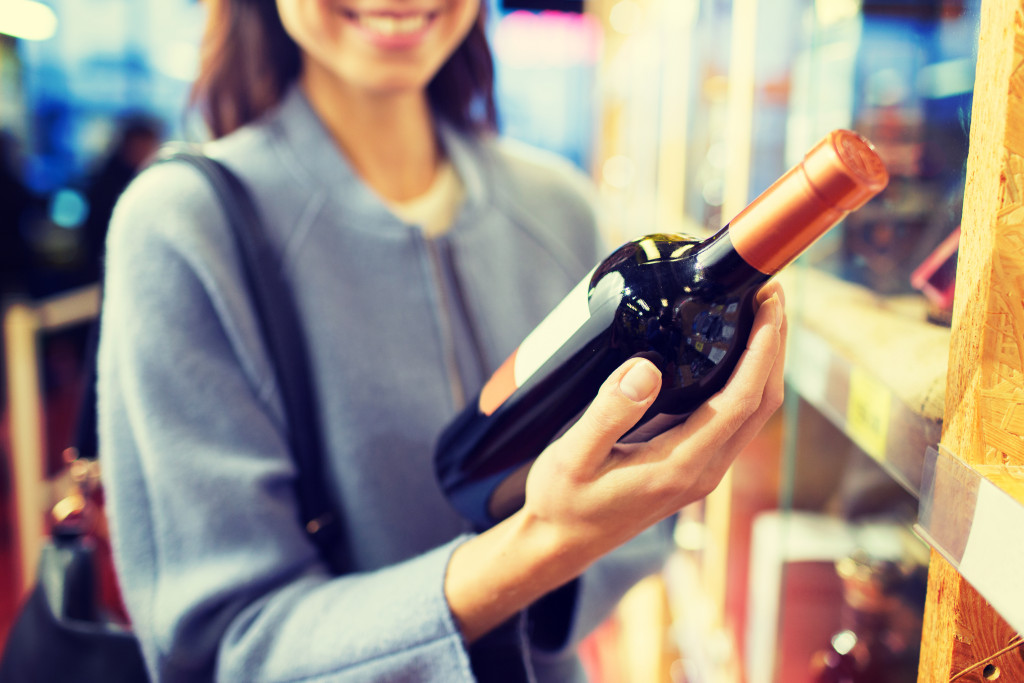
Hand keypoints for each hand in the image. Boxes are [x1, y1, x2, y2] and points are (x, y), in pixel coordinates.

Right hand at [444, 283, 785, 642]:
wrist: (561, 542)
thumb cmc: (563, 501)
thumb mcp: (573, 456)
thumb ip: (608, 414)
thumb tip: (646, 369)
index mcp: (681, 466)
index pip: (740, 401)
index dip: (762, 350)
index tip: (766, 303)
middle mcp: (703, 471)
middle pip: (761, 403)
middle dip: (773, 345)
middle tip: (767, 291)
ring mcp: (702, 470)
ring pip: (753, 411)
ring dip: (763, 361)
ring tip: (756, 311)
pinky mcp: (693, 465)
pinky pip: (733, 418)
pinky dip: (744, 379)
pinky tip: (728, 351)